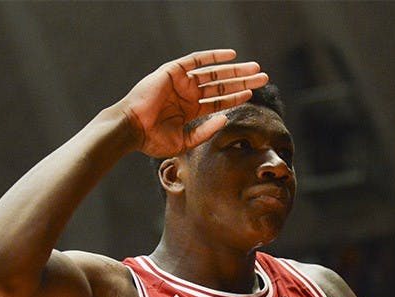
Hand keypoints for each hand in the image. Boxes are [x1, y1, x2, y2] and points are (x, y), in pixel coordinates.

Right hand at [119, 49, 267, 157]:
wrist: (131, 129)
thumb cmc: (152, 139)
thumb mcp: (184, 142)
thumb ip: (205, 131)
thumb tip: (225, 118)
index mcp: (190, 111)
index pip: (219, 102)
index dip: (236, 96)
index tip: (252, 93)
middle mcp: (187, 94)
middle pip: (221, 86)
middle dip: (242, 81)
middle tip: (263, 77)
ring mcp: (181, 82)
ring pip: (214, 73)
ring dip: (235, 70)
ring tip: (254, 68)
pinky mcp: (173, 71)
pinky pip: (197, 60)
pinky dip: (213, 56)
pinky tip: (232, 55)